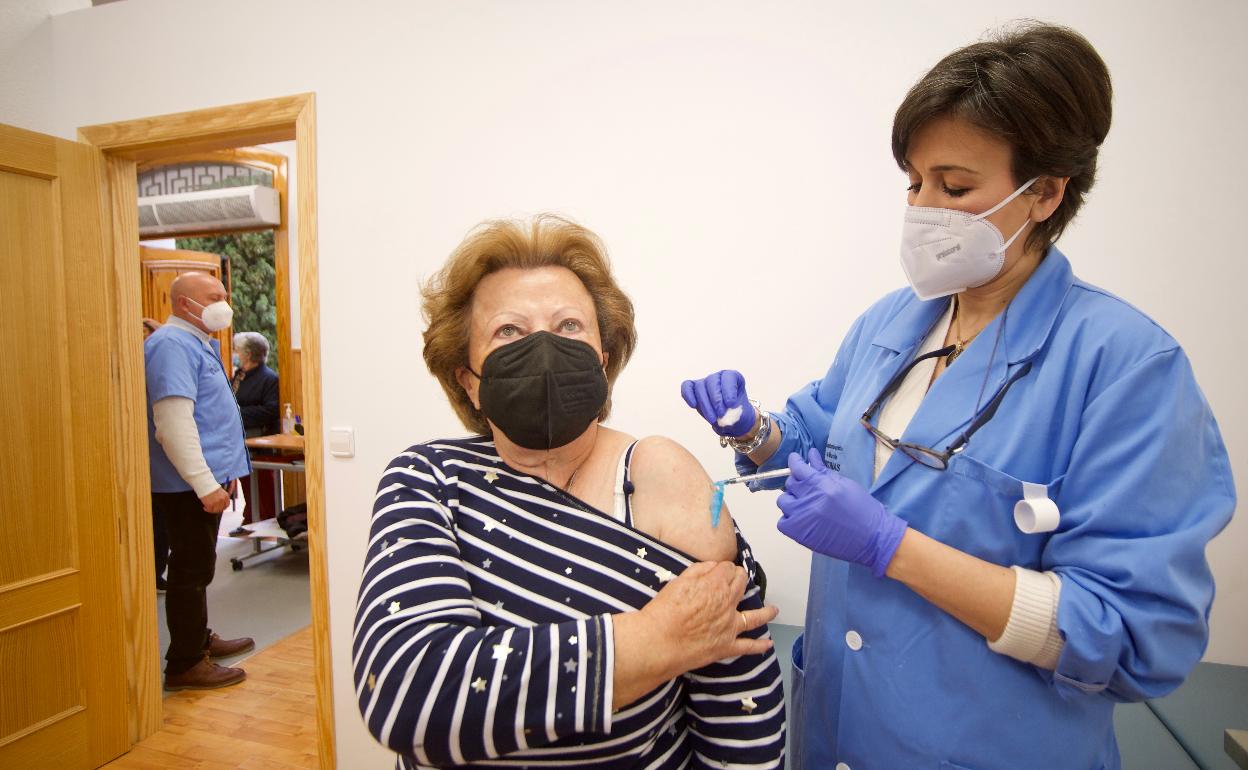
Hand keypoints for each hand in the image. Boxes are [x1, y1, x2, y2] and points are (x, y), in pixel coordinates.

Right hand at [200, 481, 234, 513]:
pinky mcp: (210, 504)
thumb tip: (221, 504)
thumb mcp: (220, 491)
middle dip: (217, 510)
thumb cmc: (211, 487)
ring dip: (211, 510)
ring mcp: (216, 503)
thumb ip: (222, 497)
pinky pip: (209, 510)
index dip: (223, 507)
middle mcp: (222, 500)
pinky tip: (204, 507)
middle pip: (221, 508)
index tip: (220, 508)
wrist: (205, 484)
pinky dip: (207, 509)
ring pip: (215, 510)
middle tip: (213, 509)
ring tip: (208, 508)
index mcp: (226, 496)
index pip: (227, 505)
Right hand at [644, 561, 776, 671]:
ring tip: (774, 610)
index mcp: (716, 585)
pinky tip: (768, 645)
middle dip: (741, 579)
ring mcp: (730, 627)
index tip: (719, 569)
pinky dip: (759, 646)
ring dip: (766, 613)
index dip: (723, 567)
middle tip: (739, 579)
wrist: (659, 642)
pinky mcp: (726, 647)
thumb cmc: (664, 610)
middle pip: (741, 586)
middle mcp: (728, 604)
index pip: (728, 568)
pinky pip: (747, 647)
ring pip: (754, 617)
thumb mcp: (678, 581)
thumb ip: (698, 571)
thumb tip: (713, 567)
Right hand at [680, 370, 756, 436]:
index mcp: (733, 377)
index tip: (731, 404)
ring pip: (700, 387)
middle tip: (721, 414)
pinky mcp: (693, 389)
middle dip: (716, 400)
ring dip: (705, 404)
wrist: (730, 421)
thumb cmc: (737, 414)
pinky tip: (693, 405)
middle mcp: (718, 377)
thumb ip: (732, 408)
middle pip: (712, 382)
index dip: (729, 390)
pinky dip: (688, 395)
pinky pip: (687, 387)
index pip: (729, 377)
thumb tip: (719, 409)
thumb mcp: (740, 411)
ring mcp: (705, 382)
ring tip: (712, 419)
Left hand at [776, 449, 906, 576]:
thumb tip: (811, 455)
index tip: (795, 460)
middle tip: (809, 488)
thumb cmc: (863, 508)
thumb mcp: (845, 484)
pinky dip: (789, 519)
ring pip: (783, 502)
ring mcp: (802, 518)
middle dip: (798, 482)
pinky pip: (782, 522)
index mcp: (822, 485)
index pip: (798, 468)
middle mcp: (809, 500)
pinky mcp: (800, 535)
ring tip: (805, 504)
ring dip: (792, 500)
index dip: (795, 462)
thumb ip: (824, 471)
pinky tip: (802, 519)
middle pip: (790, 484)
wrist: (872, 538)